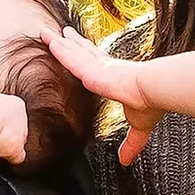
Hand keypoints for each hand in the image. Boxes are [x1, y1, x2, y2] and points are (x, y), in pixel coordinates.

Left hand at [52, 27, 162, 165]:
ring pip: (71, 52)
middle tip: (57, 33)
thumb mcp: (139, 127)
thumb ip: (131, 144)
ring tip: (43, 33)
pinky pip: (69, 58)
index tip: (80, 46)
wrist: (151, 92)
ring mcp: (96, 66)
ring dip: (57, 42)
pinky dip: (58, 50)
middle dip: (69, 42)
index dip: (87, 54)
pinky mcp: (90, 68)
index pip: (97, 63)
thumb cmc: (149, 104)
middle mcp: (104, 67)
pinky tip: (48, 42)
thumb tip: (126, 161)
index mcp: (114, 76)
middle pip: (81, 51)